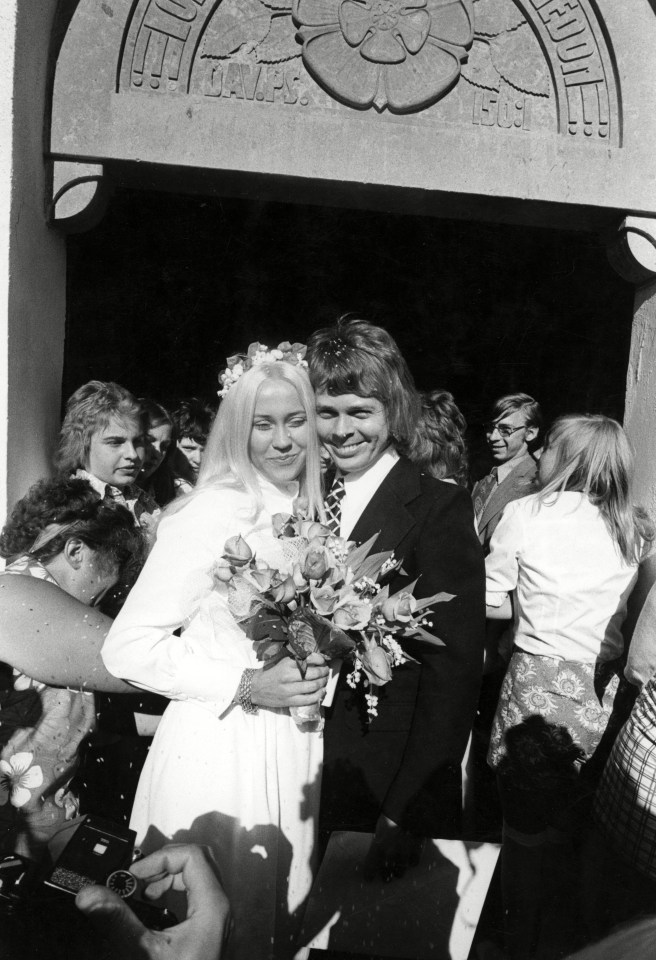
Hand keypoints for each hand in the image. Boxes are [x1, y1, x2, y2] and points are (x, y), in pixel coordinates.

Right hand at [75, 843, 230, 959]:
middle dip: (163, 864)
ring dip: (168, 877)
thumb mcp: (143, 952)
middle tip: (136, 879)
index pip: (191, 856)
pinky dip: (173, 892)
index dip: (159, 857)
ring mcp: (217, 919)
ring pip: (198, 876)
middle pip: (198, 861)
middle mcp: (220, 908)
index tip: (133, 874)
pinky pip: (196, 894)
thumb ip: (117, 920)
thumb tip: (90, 895)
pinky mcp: (209, 929)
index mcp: (212, 906)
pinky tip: (152, 908)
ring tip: (141, 893)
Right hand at [250, 655, 328, 709]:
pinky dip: (318, 696)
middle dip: (324, 672)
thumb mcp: (280, 662)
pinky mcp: (289, 701)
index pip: (309, 659)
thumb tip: (313, 658)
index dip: (320, 660)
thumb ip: (294, 660)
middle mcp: (288, 675)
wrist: (254, 688)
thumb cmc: (269, 673)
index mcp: (287, 663)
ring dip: (322, 683)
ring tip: (324, 681)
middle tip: (326, 671)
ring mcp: (289, 689)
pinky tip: (321, 692)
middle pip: (313, 673)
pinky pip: (308, 699)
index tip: (323, 661)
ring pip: (313, 686)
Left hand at [362, 815, 424, 882]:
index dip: (369, 874)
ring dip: (398, 871)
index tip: (369, 878)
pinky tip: (410, 860)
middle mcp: (390, 854)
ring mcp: (404, 854)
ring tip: (398, 871)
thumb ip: (378, 841)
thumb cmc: (391, 814)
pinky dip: (411, 862)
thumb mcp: (379, 827)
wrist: (410, 807)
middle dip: (385, 876)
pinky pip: (413, 863)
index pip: (370, 868)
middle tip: (386, 878)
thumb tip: (377, 849)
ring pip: (400, 872)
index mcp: (378, 847)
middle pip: (386, 874)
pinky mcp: (416, 851)